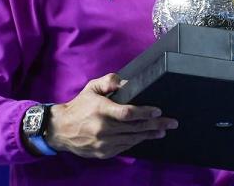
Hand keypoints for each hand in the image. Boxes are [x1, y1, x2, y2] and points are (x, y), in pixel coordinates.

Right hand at [44, 73, 178, 158]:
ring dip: (150, 135)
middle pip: (135, 128)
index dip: (145, 112)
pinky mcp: (103, 153)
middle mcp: (103, 128)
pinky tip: (146, 137)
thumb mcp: (91, 87)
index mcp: (101, 110)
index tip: (158, 110)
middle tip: (171, 122)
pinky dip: (137, 141)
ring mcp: (103, 143)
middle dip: (156, 124)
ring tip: (163, 130)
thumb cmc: (80, 106)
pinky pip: (125, 147)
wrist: (61, 129)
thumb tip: (124, 81)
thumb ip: (108, 81)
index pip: (128, 113)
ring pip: (133, 139)